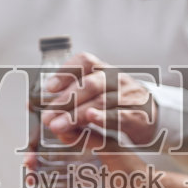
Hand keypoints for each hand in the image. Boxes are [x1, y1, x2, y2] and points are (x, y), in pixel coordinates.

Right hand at [23, 139, 161, 187]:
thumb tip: (63, 127)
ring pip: (44, 175)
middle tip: (29, 164)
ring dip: (32, 178)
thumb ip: (91, 138)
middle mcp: (73, 157)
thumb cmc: (131, 168)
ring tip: (31, 184)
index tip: (33, 139)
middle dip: (31, 159)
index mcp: (81, 141)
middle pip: (43, 156)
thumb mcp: (111, 149)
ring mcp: (72, 176)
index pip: (54, 136)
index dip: (39, 137)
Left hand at [40, 52, 159, 149]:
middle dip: (65, 100)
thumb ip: (72, 96)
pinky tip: (90, 119)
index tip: (49, 87)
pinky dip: (103, 117)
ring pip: (100, 101)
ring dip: (76, 114)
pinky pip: (118, 115)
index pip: (86, 61)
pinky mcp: (135, 115)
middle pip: (90, 84)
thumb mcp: (97, 92)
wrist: (152, 114)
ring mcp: (127, 96)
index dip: (66, 71)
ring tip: (58, 126)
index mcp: (104, 70)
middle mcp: (116, 80)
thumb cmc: (117, 103)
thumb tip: (35, 105)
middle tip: (47, 116)